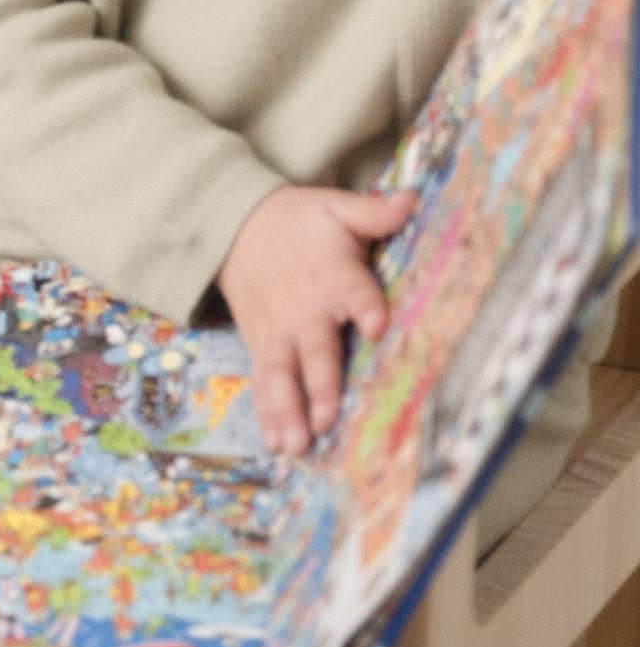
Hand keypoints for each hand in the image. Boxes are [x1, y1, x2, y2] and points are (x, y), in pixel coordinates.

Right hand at [217, 182, 415, 453]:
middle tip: (325, 418)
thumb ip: (372, 211)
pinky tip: (275, 444)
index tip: (378, 325)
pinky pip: (264, 383)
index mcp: (333, 276)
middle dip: (318, 385)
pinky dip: (268, 414)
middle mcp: (305, 312)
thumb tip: (411, 200)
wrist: (235, 227)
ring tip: (295, 446)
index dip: (366, 307)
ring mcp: (279, 334)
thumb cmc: (297, 221)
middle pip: (314, 352)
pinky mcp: (262, 347)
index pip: (353, 292)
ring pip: (282, 376)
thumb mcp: (334, 207)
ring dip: (288, 412)